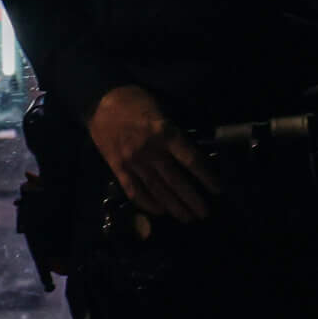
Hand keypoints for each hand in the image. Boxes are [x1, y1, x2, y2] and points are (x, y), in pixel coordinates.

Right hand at [85, 86, 218, 224]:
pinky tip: (159, 211)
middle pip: (175, 181)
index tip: (217, 189)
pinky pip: (134, 190)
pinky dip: (147, 203)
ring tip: (186, 217)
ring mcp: (133, 161)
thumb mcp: (162, 108)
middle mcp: (150, 150)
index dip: (206, 176)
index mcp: (164, 133)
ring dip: (173, 206)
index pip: (190, 160)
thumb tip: (193, 150)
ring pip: (156, 189)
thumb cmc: (136, 101)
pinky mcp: (118, 168)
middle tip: (204, 213)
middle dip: (192, 199)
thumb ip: (175, 131)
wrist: (100, 102)